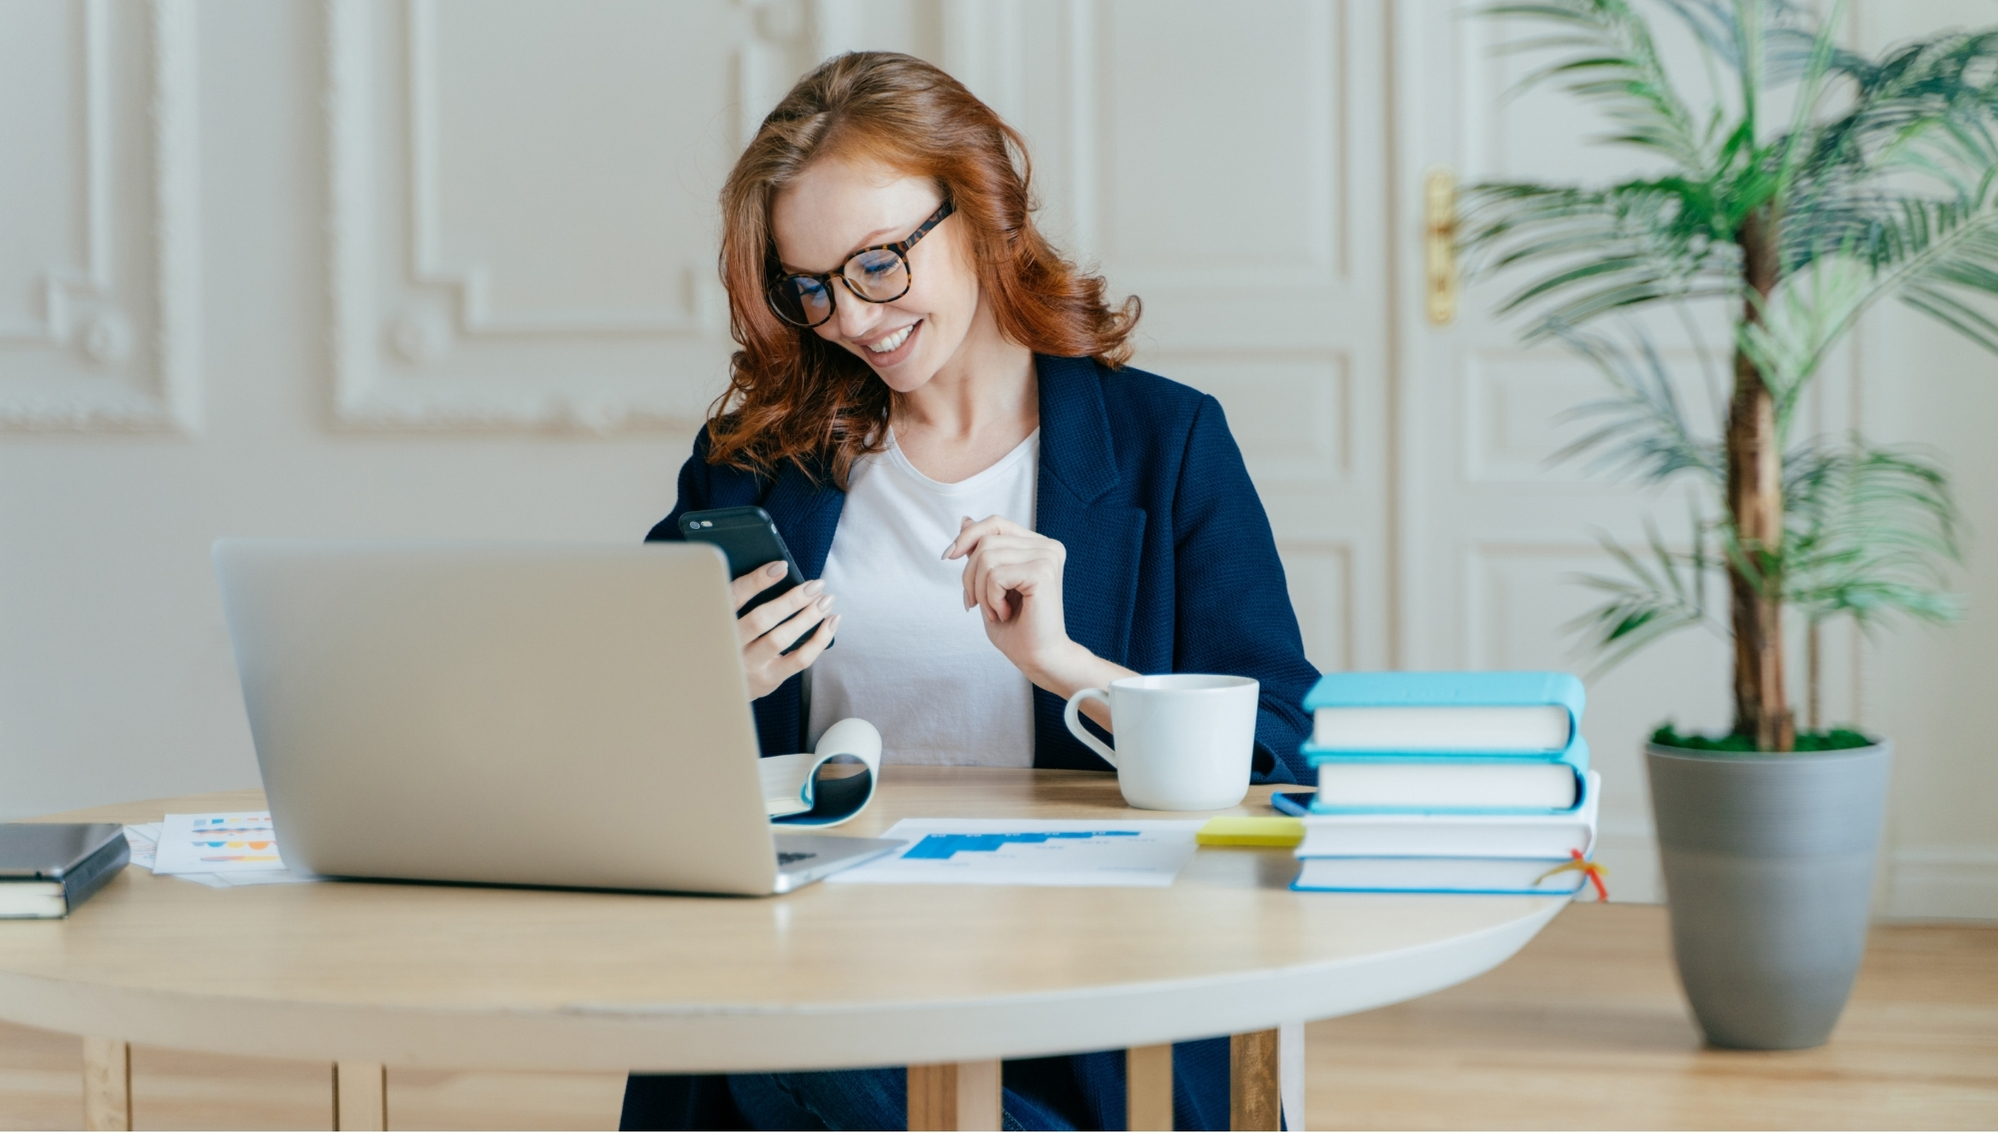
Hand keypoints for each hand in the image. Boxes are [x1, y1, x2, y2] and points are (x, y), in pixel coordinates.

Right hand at [730, 561, 839, 699]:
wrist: (719, 684)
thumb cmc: (731, 638)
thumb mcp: (727, 617)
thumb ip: (743, 598)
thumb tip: (780, 572)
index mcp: (716, 622)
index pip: (734, 597)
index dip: (757, 581)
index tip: (781, 566)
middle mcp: (730, 646)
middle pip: (761, 620)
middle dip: (792, 600)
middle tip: (815, 585)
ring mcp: (748, 665)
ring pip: (781, 640)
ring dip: (808, 617)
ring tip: (826, 601)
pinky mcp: (767, 680)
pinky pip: (799, 660)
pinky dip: (819, 640)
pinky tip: (830, 622)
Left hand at [940, 516, 1108, 692]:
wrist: (1038, 658)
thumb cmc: (1015, 627)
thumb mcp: (988, 583)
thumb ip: (981, 551)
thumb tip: (965, 520)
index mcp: (1037, 545)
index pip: (995, 523)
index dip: (967, 536)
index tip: (948, 557)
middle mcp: (1047, 546)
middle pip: (986, 540)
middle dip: (969, 575)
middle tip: (976, 604)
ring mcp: (1047, 556)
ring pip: (987, 557)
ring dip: (980, 591)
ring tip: (995, 611)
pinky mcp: (1043, 571)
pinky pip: (995, 575)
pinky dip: (990, 599)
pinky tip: (1005, 612)